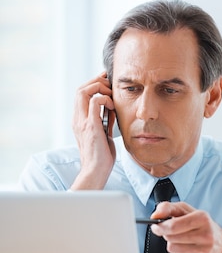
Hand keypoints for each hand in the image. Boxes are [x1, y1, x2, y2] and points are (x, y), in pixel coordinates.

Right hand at [71, 72, 115, 189]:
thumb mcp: (103, 133)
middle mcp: (77, 118)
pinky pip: (94, 102)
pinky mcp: (90, 126)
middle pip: (80, 89)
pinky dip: (104, 99)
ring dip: (99, 87)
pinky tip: (113, 106)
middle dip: (96, 82)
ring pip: (83, 91)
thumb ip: (104, 121)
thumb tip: (111, 110)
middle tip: (110, 84)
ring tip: (111, 94)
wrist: (96, 171)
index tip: (107, 83)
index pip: (81, 94)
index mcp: (79, 120)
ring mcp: (82, 122)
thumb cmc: (101, 156)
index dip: (93, 85)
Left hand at [149, 201, 221, 252]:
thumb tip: (155, 216)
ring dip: (173, 245)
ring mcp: (204, 251)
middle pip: (171, 238)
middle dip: (168, 235)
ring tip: (185, 242)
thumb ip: (168, 208)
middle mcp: (206, 235)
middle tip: (176, 232)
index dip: (160, 227)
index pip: (173, 226)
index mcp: (203, 218)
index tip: (156, 227)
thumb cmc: (200, 225)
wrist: (220, 244)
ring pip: (172, 249)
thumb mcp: (186, 211)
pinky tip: (188, 251)